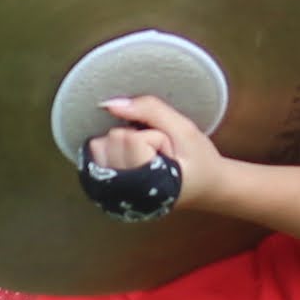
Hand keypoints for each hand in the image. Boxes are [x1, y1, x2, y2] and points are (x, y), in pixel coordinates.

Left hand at [86, 91, 233, 214]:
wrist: (204, 186)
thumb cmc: (198, 160)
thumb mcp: (184, 129)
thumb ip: (150, 111)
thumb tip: (110, 104)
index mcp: (150, 186)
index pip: (131, 140)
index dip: (152, 135)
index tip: (169, 148)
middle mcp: (126, 195)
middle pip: (112, 140)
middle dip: (135, 137)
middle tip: (158, 151)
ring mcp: (113, 195)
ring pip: (98, 147)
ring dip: (120, 143)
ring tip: (144, 154)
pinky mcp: (106, 190)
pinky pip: (94, 155)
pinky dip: (109, 149)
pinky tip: (129, 157)